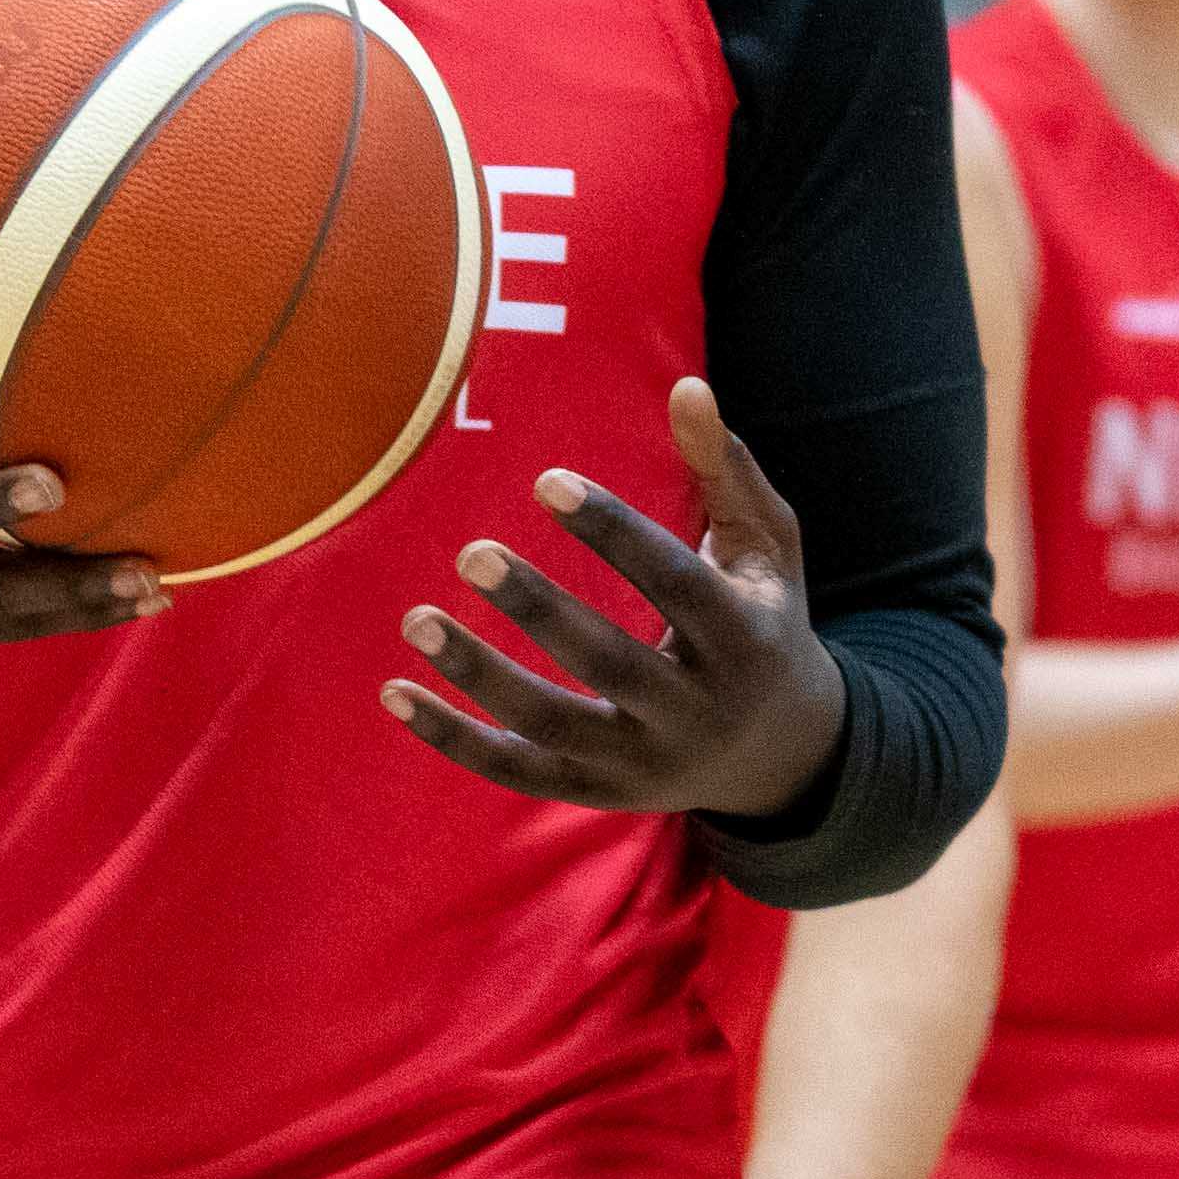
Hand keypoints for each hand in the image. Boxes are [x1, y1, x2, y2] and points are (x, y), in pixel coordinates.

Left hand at [381, 382, 841, 821]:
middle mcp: (697, 712)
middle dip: (539, 610)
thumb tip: (686, 386)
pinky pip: (517, 769)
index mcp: (744, 641)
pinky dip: (453, 738)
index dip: (611, 532)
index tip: (546, 481)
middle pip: (610, 663)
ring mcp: (645, 763)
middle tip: (471, 554)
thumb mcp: (765, 547)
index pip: (675, 584)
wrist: (783, 755)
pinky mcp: (599, 792)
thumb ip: (724, 470)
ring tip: (415, 620)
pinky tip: (395, 692)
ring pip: (553, 724)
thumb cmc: (762, 622)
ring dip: (479, 676)